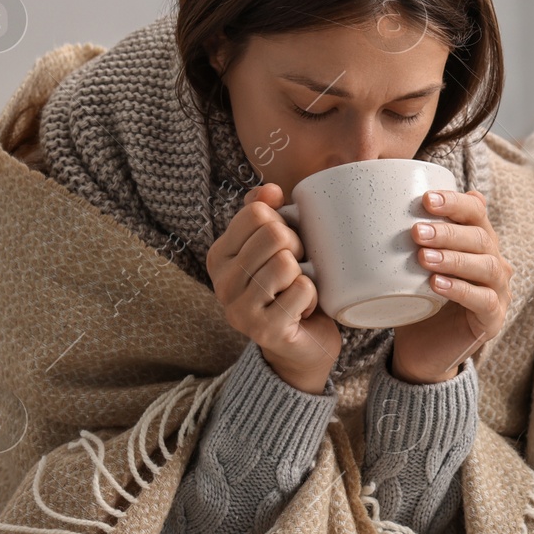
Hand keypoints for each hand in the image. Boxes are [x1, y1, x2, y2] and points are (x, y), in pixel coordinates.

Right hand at [207, 184, 341, 391]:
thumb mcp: (275, 246)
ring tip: (297, 291)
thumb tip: (270, 190)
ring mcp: (239, 309)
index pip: (256, 213)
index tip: (284, 247)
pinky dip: (313, 297)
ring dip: (305, 275)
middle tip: (296, 271)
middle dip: (298, 248)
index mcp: (220, 255)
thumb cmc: (291, 288)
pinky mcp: (263, 330)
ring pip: (287, 263)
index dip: (283, 223)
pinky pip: (303, 290)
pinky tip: (302, 311)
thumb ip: (265, 213)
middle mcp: (222, 282)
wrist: (303, 344)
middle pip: (274, 235)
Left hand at [390, 188, 513, 384]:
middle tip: (417, 232)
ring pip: (486, 266)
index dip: (455, 203)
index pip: (475, 212)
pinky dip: (461, 289)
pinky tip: (437, 284)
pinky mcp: (493, 319)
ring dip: (454, 259)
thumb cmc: (415, 301)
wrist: (419, 352)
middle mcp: (494, 262)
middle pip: (481, 237)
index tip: (426, 200)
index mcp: (477, 241)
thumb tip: (380, 205)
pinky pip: (484, 300)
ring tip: (423, 257)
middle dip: (448, 232)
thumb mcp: (408, 267)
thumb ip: (406, 239)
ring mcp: (498, 291)